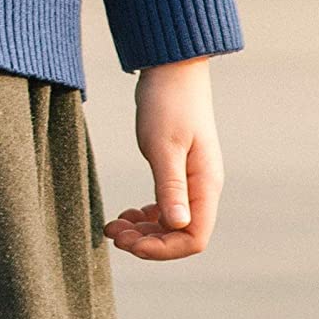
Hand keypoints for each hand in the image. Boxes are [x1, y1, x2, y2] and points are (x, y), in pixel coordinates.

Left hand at [103, 55, 222, 260]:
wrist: (172, 68)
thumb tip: (179, 225)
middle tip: (113, 233)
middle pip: (181, 237)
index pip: (194, 239)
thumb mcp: (164, 148)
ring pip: (171, 226)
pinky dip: (146, 218)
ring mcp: (193, 182)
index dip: (162, 250)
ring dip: (143, 232)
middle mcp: (204, 188)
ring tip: (115, 225)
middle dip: (146, 243)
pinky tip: (127, 213)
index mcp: (205, 185)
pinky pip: (166, 209)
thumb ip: (171, 188)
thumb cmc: (167, 103)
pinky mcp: (180, 174)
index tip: (130, 243)